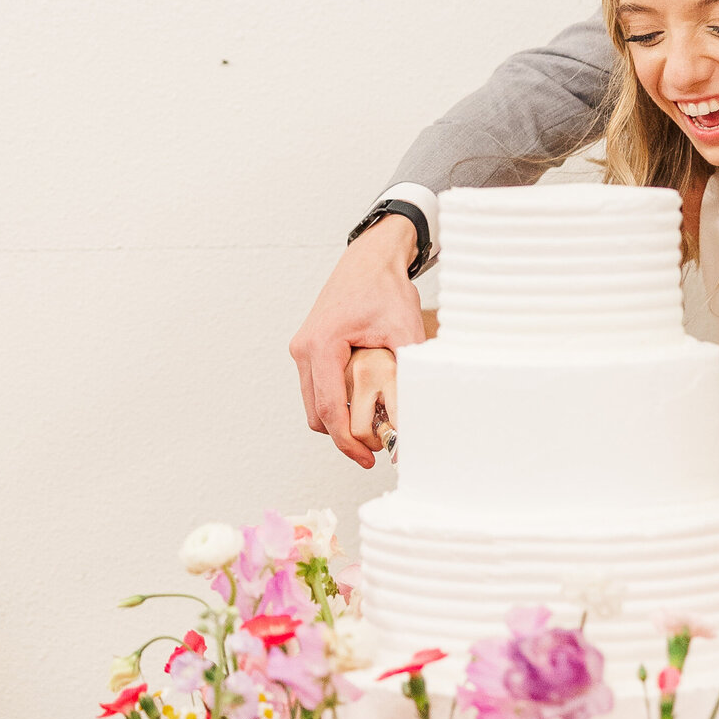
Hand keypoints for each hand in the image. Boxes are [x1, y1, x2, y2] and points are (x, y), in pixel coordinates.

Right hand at [290, 217, 426, 468]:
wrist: (370, 259)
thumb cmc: (385, 288)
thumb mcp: (405, 331)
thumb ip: (409, 374)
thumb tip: (416, 415)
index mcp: (321, 346)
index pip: (330, 410)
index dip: (348, 442)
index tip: (367, 459)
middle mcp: (304, 349)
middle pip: (317, 414)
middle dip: (343, 436)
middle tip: (375, 448)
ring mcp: (302, 349)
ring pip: (314, 404)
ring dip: (339, 420)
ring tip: (372, 427)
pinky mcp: (309, 349)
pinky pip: (317, 389)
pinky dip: (336, 403)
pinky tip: (362, 405)